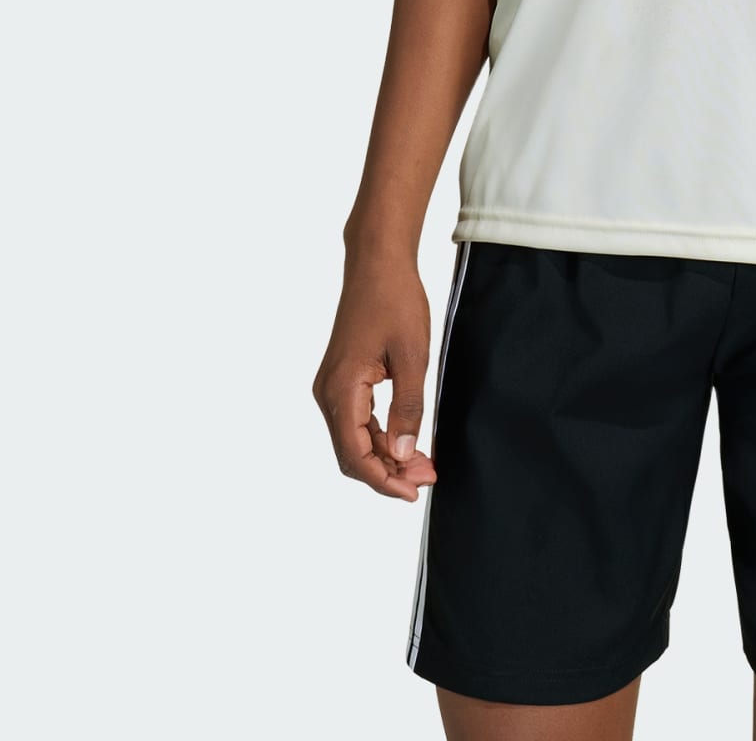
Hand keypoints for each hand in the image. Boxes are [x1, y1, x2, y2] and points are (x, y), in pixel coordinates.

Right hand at [313, 250, 439, 498]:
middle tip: (427, 477)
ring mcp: (331, 386)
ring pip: (354, 440)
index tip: (414, 492)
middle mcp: (327, 393)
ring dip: (386, 456)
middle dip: (388, 472)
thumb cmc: (395, 301)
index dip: (383, 481)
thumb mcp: (412, 356)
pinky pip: (356, 421)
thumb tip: (403, 453)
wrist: (377, 263)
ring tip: (423, 464)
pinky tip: (406, 441)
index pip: (355, 455)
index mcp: (340, 390)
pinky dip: (380, 436)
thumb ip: (407, 407)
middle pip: (351, 454)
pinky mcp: (341, 379)